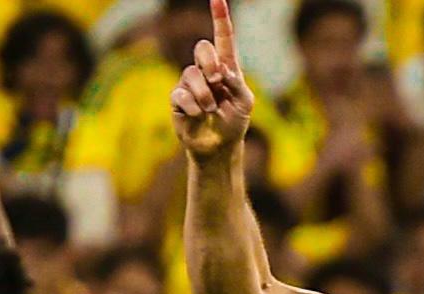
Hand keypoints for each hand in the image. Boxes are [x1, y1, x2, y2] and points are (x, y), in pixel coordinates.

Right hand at [169, 0, 254, 157]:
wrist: (219, 147)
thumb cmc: (234, 122)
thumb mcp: (246, 104)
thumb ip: (237, 85)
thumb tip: (220, 71)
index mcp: (226, 67)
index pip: (223, 38)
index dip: (220, 17)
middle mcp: (206, 71)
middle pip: (202, 48)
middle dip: (209, 62)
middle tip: (217, 80)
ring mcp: (190, 84)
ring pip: (191, 74)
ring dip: (204, 95)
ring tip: (210, 109)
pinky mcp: (177, 99)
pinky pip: (180, 94)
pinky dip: (192, 106)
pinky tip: (197, 115)